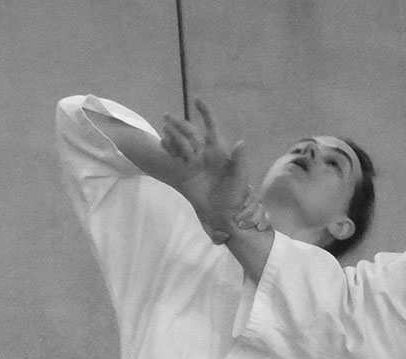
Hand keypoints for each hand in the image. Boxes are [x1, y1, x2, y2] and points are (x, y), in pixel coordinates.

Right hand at [160, 97, 257, 235]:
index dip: (205, 112)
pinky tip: (163, 143)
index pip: (212, 126)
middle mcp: (205, 152)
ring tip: (165, 129)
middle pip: (191, 132)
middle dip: (180, 123)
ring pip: (181, 142)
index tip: (197, 99)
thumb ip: (239, 160)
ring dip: (172, 134)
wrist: (224, 212)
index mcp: (219, 150)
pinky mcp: (185, 172)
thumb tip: (241, 142)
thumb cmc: (235, 194)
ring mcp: (194, 161)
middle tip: (167, 117)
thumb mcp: (239, 177)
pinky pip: (175, 156)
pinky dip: (169, 148)